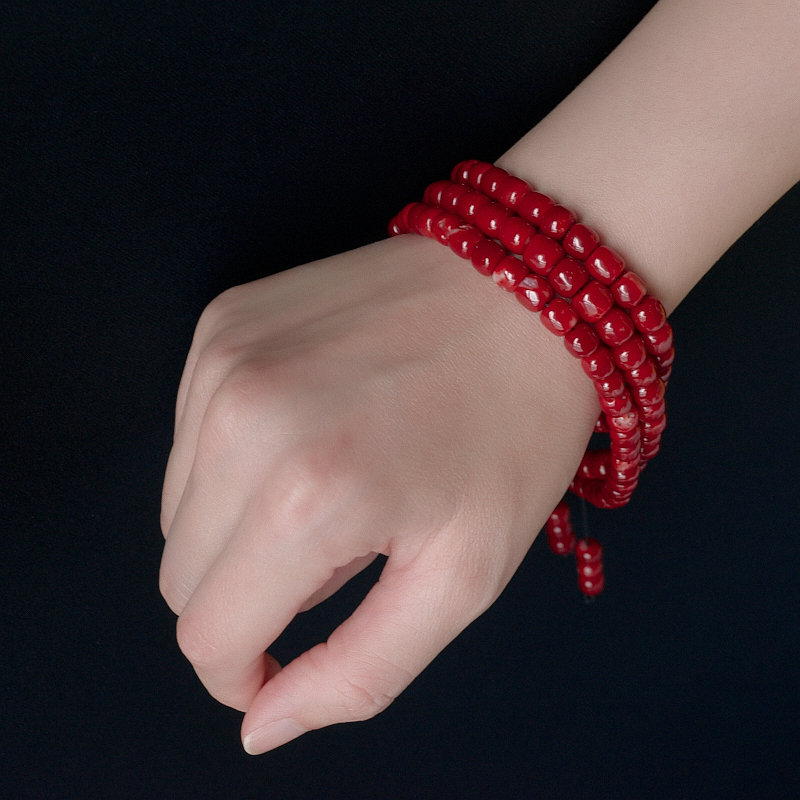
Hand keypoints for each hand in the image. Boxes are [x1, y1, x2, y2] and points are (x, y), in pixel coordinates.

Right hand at [159, 234, 598, 752]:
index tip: (279, 665)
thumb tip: (262, 721)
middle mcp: (242, 419)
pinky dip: (238, 458)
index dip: (242, 670)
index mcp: (306, 497)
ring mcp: (224, 359)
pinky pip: (192, 434)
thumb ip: (359, 671)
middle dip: (250, 593)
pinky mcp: (223, 322)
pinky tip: (313, 429)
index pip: (207, 633)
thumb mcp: (461, 578)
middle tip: (342, 550)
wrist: (527, 291)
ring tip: (334, 482)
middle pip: (181, 572)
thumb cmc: (512, 431)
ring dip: (242, 523)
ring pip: (180, 505)